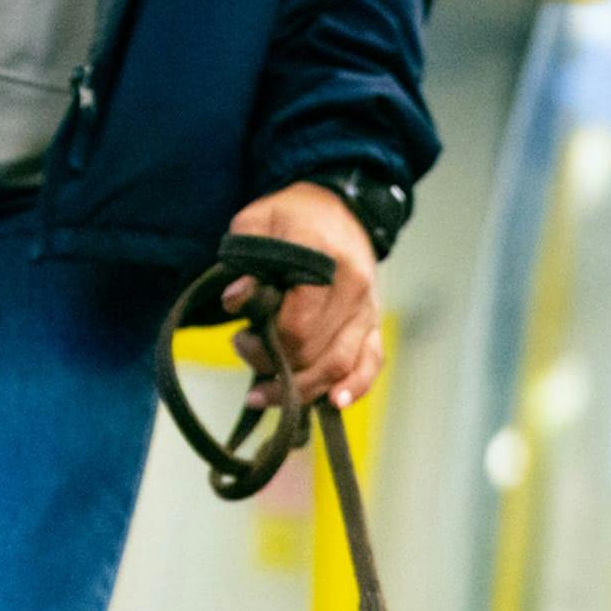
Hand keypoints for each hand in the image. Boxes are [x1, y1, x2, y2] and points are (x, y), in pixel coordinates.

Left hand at [225, 182, 381, 410]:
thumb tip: (235, 302)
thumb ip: (244, 264)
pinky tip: (334, 403)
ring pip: (339, 366)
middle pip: (316, 354)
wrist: (340, 207)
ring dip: (303, 390)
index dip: (265, 346)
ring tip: (267, 394)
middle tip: (246, 355)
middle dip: (277, 368)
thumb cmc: (290, 218)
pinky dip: (354, 388)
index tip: (239, 338)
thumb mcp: (256, 225)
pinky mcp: (374, 323)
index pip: (297, 326)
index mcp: (323, 257)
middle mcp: (353, 286)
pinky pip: (371, 364)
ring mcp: (368, 308)